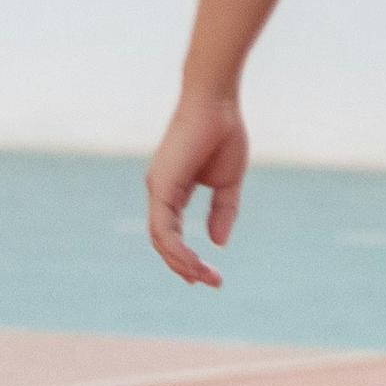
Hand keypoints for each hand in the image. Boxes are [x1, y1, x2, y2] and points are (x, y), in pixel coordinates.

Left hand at [143, 89, 247, 286]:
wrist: (217, 103)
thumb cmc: (223, 134)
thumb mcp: (228, 181)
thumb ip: (223, 211)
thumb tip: (218, 243)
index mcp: (173, 191)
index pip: (174, 233)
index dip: (188, 255)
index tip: (208, 274)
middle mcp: (160, 193)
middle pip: (164, 242)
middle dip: (185, 266)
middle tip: (208, 282)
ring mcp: (157, 190)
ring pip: (160, 240)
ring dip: (180, 263)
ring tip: (202, 277)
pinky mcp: (161, 187)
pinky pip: (162, 228)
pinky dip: (175, 248)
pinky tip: (192, 260)